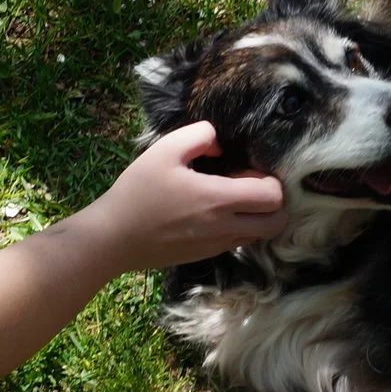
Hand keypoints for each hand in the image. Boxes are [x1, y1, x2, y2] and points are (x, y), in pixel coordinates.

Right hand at [73, 123, 284, 271]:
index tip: (247, 169)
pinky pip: (237, 241)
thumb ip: (200, 135)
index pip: (273, 196)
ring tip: (228, 199)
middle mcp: (225, 227)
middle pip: (276, 222)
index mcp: (219, 199)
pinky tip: (210, 212)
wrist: (114, 238)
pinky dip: (237, 227)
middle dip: (272, 202)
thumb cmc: (138, 191)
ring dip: (256, 217)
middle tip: (246, 185)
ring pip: (259, 235)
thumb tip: (221, 145)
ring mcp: (217, 245)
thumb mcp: (165, 150)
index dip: (270, 179)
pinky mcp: (206, 255)